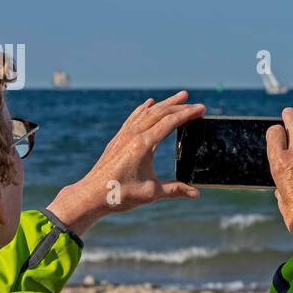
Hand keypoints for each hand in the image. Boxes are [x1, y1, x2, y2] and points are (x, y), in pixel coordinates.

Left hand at [47, 91, 204, 235]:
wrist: (91, 195)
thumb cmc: (120, 195)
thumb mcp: (152, 193)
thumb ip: (176, 190)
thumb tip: (196, 193)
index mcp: (144, 145)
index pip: (170, 123)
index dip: (187, 114)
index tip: (201, 109)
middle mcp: (133, 135)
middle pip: (160, 113)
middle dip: (178, 105)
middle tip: (193, 101)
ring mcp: (124, 135)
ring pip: (147, 112)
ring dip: (164, 103)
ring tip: (178, 97)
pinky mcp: (118, 139)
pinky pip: (133, 118)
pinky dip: (143, 108)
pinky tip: (148, 103)